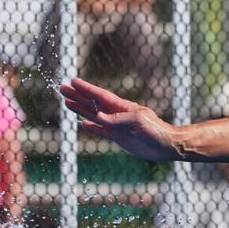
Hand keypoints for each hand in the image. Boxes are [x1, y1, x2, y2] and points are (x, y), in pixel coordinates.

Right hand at [60, 78, 178, 161]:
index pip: (101, 96)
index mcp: (123, 107)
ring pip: (94, 116)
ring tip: (66, 102)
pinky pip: (101, 131)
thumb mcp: (138, 122)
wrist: (167, 145)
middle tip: (62, 88)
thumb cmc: (156, 130)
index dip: (87, 89)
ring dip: (80, 109)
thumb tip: (98, 118)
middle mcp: (118, 114)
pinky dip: (91, 127)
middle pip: (93, 103)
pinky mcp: (119, 137)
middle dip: (78, 96)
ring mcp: (117, 126)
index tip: (73, 81)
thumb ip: (117, 120)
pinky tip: (82, 124)